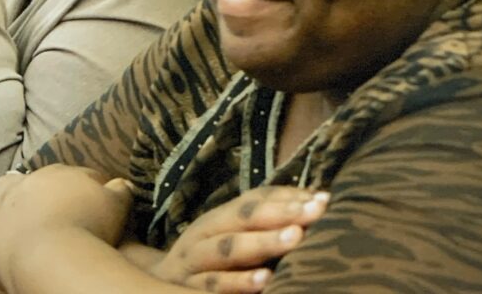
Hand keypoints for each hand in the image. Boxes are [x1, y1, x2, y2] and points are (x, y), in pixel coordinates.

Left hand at [0, 165, 133, 290]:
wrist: (52, 256)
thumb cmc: (88, 229)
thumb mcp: (116, 205)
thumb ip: (120, 189)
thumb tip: (122, 182)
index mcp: (62, 173)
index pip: (77, 174)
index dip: (90, 186)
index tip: (100, 197)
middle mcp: (29, 181)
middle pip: (42, 182)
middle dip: (53, 191)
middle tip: (67, 211)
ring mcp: (4, 204)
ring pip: (6, 192)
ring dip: (14, 197)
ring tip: (25, 209)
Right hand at [152, 187, 328, 292]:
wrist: (158, 285)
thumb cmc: (209, 261)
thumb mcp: (230, 236)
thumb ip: (267, 220)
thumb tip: (318, 199)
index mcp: (218, 219)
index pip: (253, 200)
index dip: (286, 198)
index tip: (323, 199)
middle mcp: (204, 235)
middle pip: (240, 219)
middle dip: (278, 213)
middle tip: (313, 212)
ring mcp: (194, 263)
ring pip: (226, 250)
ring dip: (260, 243)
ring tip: (294, 238)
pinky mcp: (187, 290)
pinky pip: (212, 287)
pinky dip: (237, 284)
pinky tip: (263, 282)